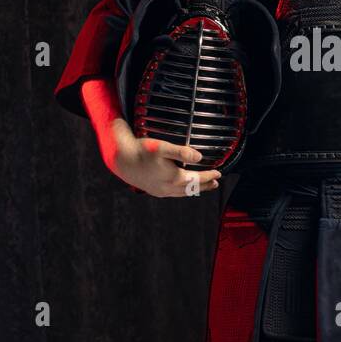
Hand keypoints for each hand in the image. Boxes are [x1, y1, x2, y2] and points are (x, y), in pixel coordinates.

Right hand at [98, 118, 221, 197]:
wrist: (122, 161)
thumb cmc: (141, 152)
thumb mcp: (163, 148)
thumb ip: (182, 152)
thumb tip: (199, 157)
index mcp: (174, 178)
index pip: (197, 178)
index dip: (209, 175)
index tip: (218, 173)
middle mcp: (169, 188)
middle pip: (192, 188)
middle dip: (205, 185)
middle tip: (215, 182)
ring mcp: (161, 191)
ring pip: (183, 193)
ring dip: (195, 189)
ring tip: (204, 186)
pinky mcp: (154, 191)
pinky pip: (174, 193)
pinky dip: (183, 190)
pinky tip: (183, 187)